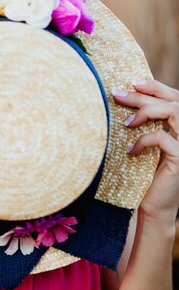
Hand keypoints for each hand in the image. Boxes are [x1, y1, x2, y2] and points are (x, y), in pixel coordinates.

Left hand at [112, 79, 178, 222]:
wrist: (154, 207)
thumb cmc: (147, 174)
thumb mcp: (147, 143)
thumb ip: (147, 122)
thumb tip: (125, 95)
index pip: (176, 97)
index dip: (156, 86)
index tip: (133, 82)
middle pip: (173, 102)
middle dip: (143, 96)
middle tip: (117, 94)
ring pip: (174, 112)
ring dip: (147, 111)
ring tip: (126, 122)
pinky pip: (162, 138)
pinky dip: (143, 140)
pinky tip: (130, 151)